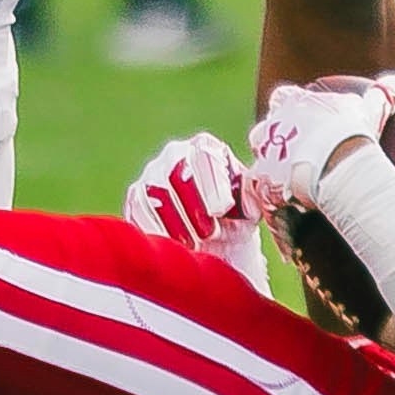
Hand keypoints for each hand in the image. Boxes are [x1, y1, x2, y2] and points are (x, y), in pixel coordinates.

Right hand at [122, 131, 266, 286]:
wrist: (212, 246)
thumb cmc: (234, 221)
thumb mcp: (248, 207)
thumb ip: (252, 194)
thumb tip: (257, 191)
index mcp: (206, 147)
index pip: (203, 155)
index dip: (211, 183)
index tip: (221, 210)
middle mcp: (175, 154)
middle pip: (174, 170)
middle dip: (192, 205)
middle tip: (209, 233)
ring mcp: (151, 175)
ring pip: (153, 192)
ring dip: (174, 222)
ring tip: (194, 245)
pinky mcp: (136, 199)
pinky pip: (138, 210)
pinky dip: (156, 229)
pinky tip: (174, 246)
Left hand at [246, 70, 394, 215]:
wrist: (338, 165)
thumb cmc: (353, 133)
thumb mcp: (372, 110)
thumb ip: (384, 93)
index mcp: (293, 102)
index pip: (283, 99)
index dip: (291, 110)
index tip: (304, 124)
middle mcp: (272, 124)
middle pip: (266, 131)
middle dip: (278, 142)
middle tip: (299, 159)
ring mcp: (264, 152)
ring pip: (263, 161)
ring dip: (274, 171)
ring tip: (294, 187)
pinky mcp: (262, 181)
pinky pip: (264, 192)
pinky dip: (275, 200)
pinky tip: (291, 209)